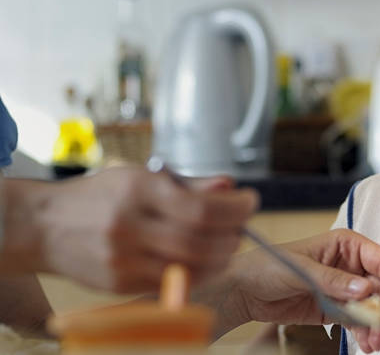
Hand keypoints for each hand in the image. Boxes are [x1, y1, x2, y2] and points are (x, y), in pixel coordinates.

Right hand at [0, 166, 257, 292]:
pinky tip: (205, 261)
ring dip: (221, 257)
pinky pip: (171, 282)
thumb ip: (189, 185)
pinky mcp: (119, 283)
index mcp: (138, 189)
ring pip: (190, 266)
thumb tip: (229, 187)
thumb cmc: (100, 196)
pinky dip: (198, 273)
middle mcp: (129, 223)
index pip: (201, 207)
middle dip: (233, 234)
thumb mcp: (141, 178)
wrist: (46, 225)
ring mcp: (122, 257)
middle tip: (242, 227)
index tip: (251, 202)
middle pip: (200, 239)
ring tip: (228, 244)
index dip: (236, 209)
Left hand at [202, 229, 379, 351]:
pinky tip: (367, 344)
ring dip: (378, 325)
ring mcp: (343, 289)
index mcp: (344, 244)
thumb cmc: (268, 265)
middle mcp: (348, 265)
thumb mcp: (300, 269)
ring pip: (372, 307)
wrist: (244, 290)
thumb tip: (363, 288)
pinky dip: (365, 333)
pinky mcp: (335, 309)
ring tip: (377, 341)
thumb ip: (332, 279)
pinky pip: (357, 321)